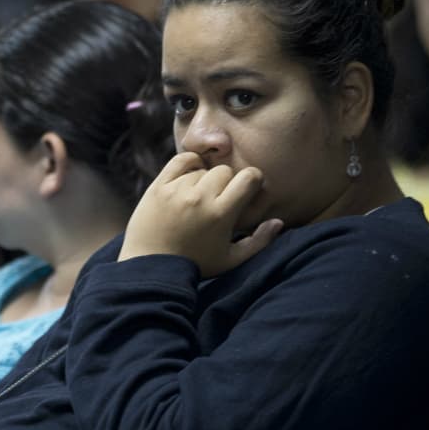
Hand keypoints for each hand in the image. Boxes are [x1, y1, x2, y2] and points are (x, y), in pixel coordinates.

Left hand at [119, 152, 282, 277]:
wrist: (150, 267)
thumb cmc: (194, 265)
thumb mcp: (230, 260)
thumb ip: (258, 242)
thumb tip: (278, 222)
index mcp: (221, 213)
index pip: (249, 177)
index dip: (252, 181)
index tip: (247, 191)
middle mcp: (200, 198)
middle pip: (225, 172)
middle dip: (226, 183)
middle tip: (219, 200)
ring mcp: (176, 191)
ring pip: (202, 169)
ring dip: (204, 180)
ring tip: (198, 199)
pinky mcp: (158, 187)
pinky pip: (180, 161)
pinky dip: (188, 164)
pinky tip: (190, 175)